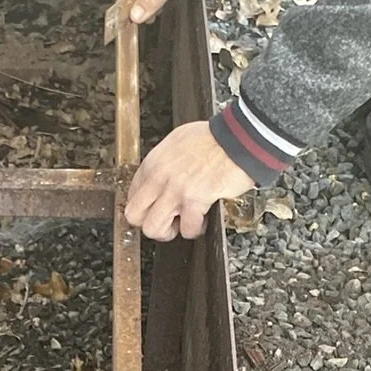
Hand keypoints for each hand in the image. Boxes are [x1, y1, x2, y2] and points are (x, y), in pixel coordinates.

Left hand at [124, 121, 253, 240]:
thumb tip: (160, 179)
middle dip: (149, 222)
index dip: (144, 207)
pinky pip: (186, 229)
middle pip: (134, 215)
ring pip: (152, 228)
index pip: (132, 195)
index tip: (154, 209)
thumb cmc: (214, 138)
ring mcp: (175, 190)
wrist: (237, 139)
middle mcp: (160, 177)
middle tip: (164, 221)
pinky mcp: (195, 201)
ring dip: (168, 231)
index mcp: (153, 162)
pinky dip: (195, 230)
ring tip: (182, 223)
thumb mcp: (177, 142)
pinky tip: (201, 219)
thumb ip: (164, 163)